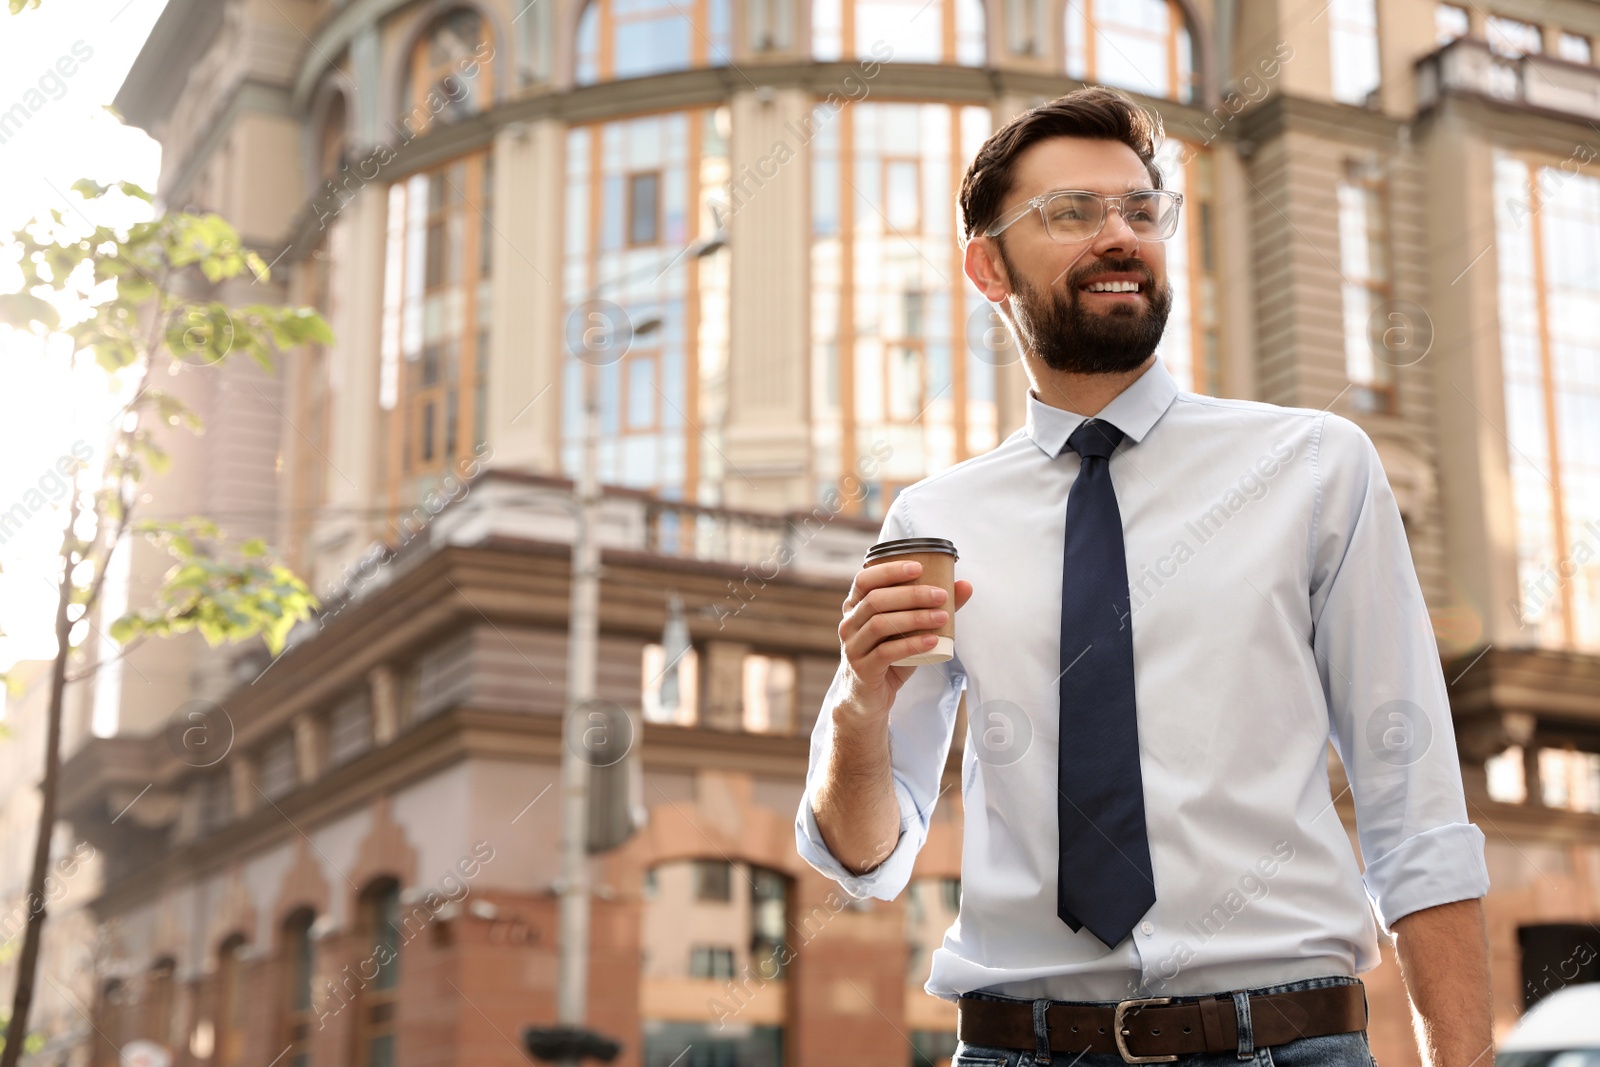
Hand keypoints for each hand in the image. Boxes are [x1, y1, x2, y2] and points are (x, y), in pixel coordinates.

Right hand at [837, 560, 974, 720]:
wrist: (868, 699)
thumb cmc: (889, 658)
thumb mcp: (907, 631)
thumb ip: (932, 608)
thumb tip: (965, 586)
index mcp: (855, 607)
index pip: (865, 580)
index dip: (889, 570)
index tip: (918, 567)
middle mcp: (849, 624)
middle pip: (876, 600)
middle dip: (912, 594)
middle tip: (941, 596)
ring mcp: (853, 647)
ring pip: (881, 624)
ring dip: (915, 618)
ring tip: (941, 617)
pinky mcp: (863, 669)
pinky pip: (886, 653)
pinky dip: (912, 644)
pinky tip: (932, 641)